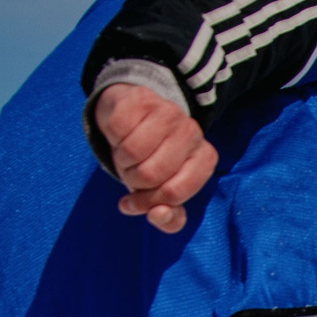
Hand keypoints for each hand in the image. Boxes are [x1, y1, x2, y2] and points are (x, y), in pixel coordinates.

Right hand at [95, 83, 217, 233]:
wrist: (133, 114)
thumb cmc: (151, 159)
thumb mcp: (163, 192)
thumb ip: (169, 217)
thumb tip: (157, 214)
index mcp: (204, 160)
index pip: (174, 193)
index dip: (148, 203)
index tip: (134, 202)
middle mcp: (193, 133)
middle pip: (151, 175)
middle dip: (132, 180)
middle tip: (131, 171)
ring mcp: (170, 113)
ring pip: (132, 153)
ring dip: (120, 159)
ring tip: (126, 152)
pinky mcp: (143, 99)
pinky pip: (117, 131)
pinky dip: (112, 138)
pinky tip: (120, 133)